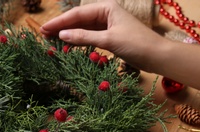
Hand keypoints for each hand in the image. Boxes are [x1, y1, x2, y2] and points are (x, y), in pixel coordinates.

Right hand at [40, 0, 165, 71]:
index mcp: (106, 8)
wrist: (157, 56)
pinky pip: (89, 37)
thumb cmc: (137, 44)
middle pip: (78, 20)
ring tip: (50, 41)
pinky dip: (78, 42)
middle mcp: (105, 14)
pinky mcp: (109, 37)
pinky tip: (67, 46)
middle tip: (42, 35)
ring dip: (68, 35)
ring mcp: (107, 26)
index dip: (59, 23)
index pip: (77, 15)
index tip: (43, 29)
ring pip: (82, 29)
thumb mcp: (109, 40)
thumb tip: (62, 35)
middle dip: (61, 27)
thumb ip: (84, 37)